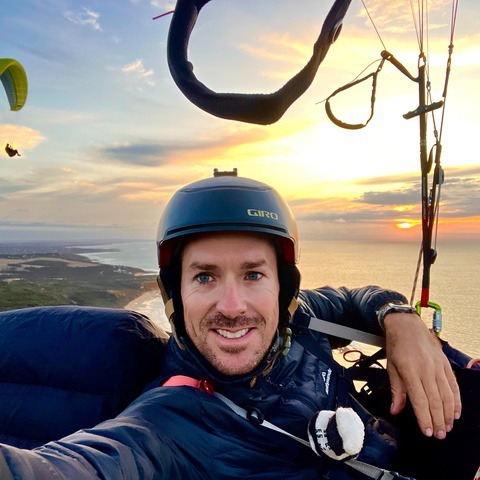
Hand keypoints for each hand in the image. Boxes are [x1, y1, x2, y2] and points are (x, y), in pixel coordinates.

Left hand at [384, 312, 460, 439]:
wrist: (407, 325)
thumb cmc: (397, 346)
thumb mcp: (391, 367)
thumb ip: (396, 390)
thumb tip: (396, 410)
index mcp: (410, 370)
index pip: (420, 400)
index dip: (424, 418)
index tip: (427, 432)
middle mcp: (426, 369)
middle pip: (435, 400)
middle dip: (438, 420)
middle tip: (440, 435)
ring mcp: (438, 366)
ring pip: (447, 395)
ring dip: (449, 414)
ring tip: (448, 427)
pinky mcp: (445, 364)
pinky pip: (453, 385)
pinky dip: (457, 400)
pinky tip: (456, 412)